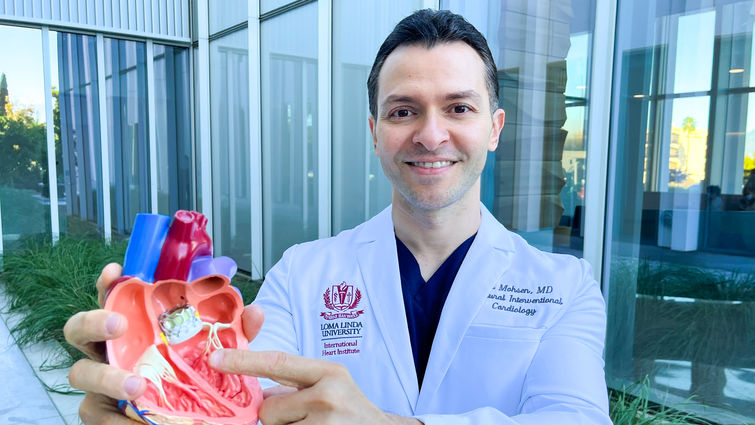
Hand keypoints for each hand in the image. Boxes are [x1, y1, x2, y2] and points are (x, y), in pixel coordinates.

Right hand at [63, 263, 265, 423]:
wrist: (187, 417)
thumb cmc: (190, 374)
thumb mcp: (216, 350)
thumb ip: (234, 332)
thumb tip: (255, 313)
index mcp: (132, 327)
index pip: (112, 297)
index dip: (108, 283)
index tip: (116, 271)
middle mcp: (108, 349)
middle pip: (79, 328)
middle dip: (95, 321)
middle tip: (120, 325)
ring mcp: (99, 380)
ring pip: (82, 373)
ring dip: (107, 377)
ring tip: (138, 386)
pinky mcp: (99, 413)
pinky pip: (94, 415)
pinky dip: (115, 420)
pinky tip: (136, 423)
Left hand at [209, 349, 421, 424]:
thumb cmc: (351, 409)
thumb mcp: (330, 384)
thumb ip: (293, 382)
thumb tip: (254, 388)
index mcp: (328, 372)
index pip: (278, 362)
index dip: (243, 361)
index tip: (215, 359)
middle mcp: (327, 396)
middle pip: (268, 408)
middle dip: (278, 416)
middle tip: (307, 418)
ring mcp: (324, 424)